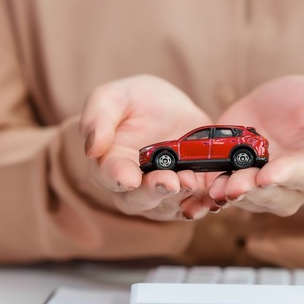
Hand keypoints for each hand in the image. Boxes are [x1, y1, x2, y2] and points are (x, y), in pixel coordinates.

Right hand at [80, 75, 213, 220]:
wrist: (174, 107)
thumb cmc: (137, 101)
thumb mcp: (115, 96)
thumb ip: (98, 117)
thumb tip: (91, 148)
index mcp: (109, 163)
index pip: (109, 175)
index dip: (118, 177)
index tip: (128, 178)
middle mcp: (133, 187)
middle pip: (138, 199)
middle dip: (154, 192)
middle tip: (169, 182)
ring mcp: (162, 195)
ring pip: (168, 206)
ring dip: (180, 198)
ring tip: (191, 181)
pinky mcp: (190, 195)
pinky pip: (196, 206)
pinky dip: (203, 204)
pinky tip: (212, 197)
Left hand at [208, 76, 303, 215]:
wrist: (277, 109)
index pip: (302, 176)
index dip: (285, 176)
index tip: (268, 175)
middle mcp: (289, 189)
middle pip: (270, 195)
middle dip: (250, 190)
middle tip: (234, 184)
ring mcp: (260, 191)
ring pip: (243, 198)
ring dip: (227, 193)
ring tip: (214, 187)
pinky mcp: (234, 184)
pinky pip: (220, 195)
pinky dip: (208, 194)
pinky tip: (196, 190)